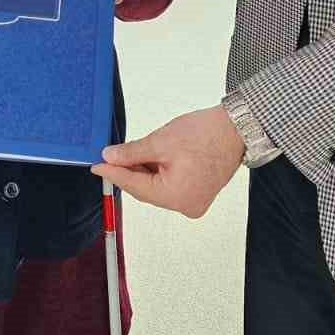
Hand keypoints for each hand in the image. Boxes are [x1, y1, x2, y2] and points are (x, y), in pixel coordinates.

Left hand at [92, 104, 244, 216]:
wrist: (237, 129)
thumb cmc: (207, 134)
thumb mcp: (161, 141)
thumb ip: (132, 152)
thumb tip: (111, 157)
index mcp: (177, 196)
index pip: (135, 187)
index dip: (114, 174)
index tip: (97, 166)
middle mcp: (186, 205)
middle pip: (146, 190)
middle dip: (129, 172)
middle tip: (110, 156)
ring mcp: (194, 201)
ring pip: (157, 188)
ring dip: (144, 172)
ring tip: (133, 152)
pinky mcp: (199, 193)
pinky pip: (170, 187)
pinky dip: (159, 174)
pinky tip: (150, 158)